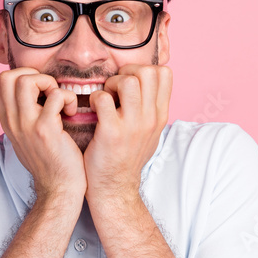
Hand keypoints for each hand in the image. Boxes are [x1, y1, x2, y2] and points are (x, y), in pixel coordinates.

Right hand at [0, 67, 85, 201]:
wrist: (58, 187)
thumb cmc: (48, 161)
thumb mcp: (24, 138)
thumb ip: (20, 117)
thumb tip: (25, 96)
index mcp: (7, 120)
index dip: (17, 77)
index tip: (36, 90)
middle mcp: (12, 121)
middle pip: (6, 76)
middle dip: (31, 74)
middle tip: (47, 91)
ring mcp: (27, 125)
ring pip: (26, 80)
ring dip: (48, 83)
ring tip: (58, 99)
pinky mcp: (46, 130)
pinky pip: (55, 96)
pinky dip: (67, 98)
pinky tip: (70, 112)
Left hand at [83, 64, 171, 202]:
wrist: (115, 188)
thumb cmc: (127, 157)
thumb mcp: (150, 133)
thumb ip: (151, 108)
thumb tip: (147, 84)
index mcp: (160, 115)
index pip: (165, 73)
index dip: (143, 69)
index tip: (129, 82)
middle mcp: (150, 118)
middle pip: (147, 71)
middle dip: (126, 72)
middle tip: (114, 88)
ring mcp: (132, 125)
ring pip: (128, 81)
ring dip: (111, 84)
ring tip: (106, 98)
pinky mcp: (111, 132)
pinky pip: (103, 99)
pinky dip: (94, 99)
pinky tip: (93, 111)